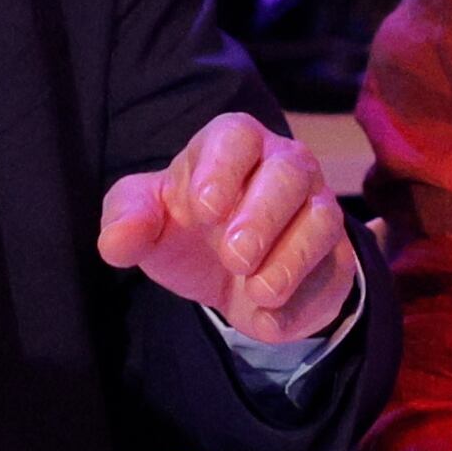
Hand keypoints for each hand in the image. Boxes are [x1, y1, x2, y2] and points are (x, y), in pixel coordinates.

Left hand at [96, 112, 355, 343]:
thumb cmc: (188, 230)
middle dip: (263, 214)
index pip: (236, 136)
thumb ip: (125, 219)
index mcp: (233, 145)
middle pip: (290, 170)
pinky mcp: (333, 257)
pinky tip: (269, 314)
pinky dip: (300, 297)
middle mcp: (283, 167)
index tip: (203, 209)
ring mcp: (316, 209)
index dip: (222, 168)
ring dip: (289, 257)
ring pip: (322, 216)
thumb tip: (117, 239)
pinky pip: (331, 270)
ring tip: (256, 289)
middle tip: (233, 256)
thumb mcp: (148, 222)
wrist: (232, 278)